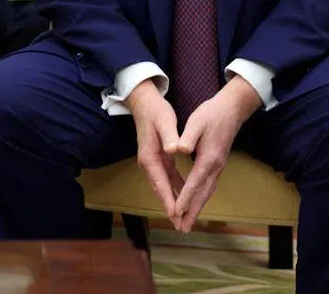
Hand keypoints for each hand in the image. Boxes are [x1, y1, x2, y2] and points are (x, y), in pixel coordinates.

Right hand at [125, 80, 184, 223]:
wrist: (144, 103)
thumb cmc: (156, 111)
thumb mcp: (165, 121)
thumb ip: (170, 137)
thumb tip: (174, 150)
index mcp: (150, 157)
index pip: (160, 184)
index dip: (169, 200)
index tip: (176, 216)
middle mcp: (149, 163)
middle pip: (161, 190)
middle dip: (171, 208)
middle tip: (182, 226)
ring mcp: (153, 162)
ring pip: (164, 186)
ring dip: (174, 201)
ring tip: (184, 218)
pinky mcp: (158, 158)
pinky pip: (168, 178)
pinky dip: (175, 188)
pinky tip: (184, 195)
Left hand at [167, 76, 262, 231]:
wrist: (231, 110)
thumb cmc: (211, 114)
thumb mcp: (196, 122)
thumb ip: (187, 137)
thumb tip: (179, 150)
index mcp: (208, 158)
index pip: (195, 182)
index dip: (185, 198)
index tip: (177, 211)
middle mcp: (215, 166)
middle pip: (203, 194)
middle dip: (192, 212)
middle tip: (182, 229)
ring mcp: (218, 167)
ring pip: (207, 192)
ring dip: (197, 208)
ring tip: (187, 223)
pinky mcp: (217, 164)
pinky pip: (208, 186)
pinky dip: (200, 198)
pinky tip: (194, 203)